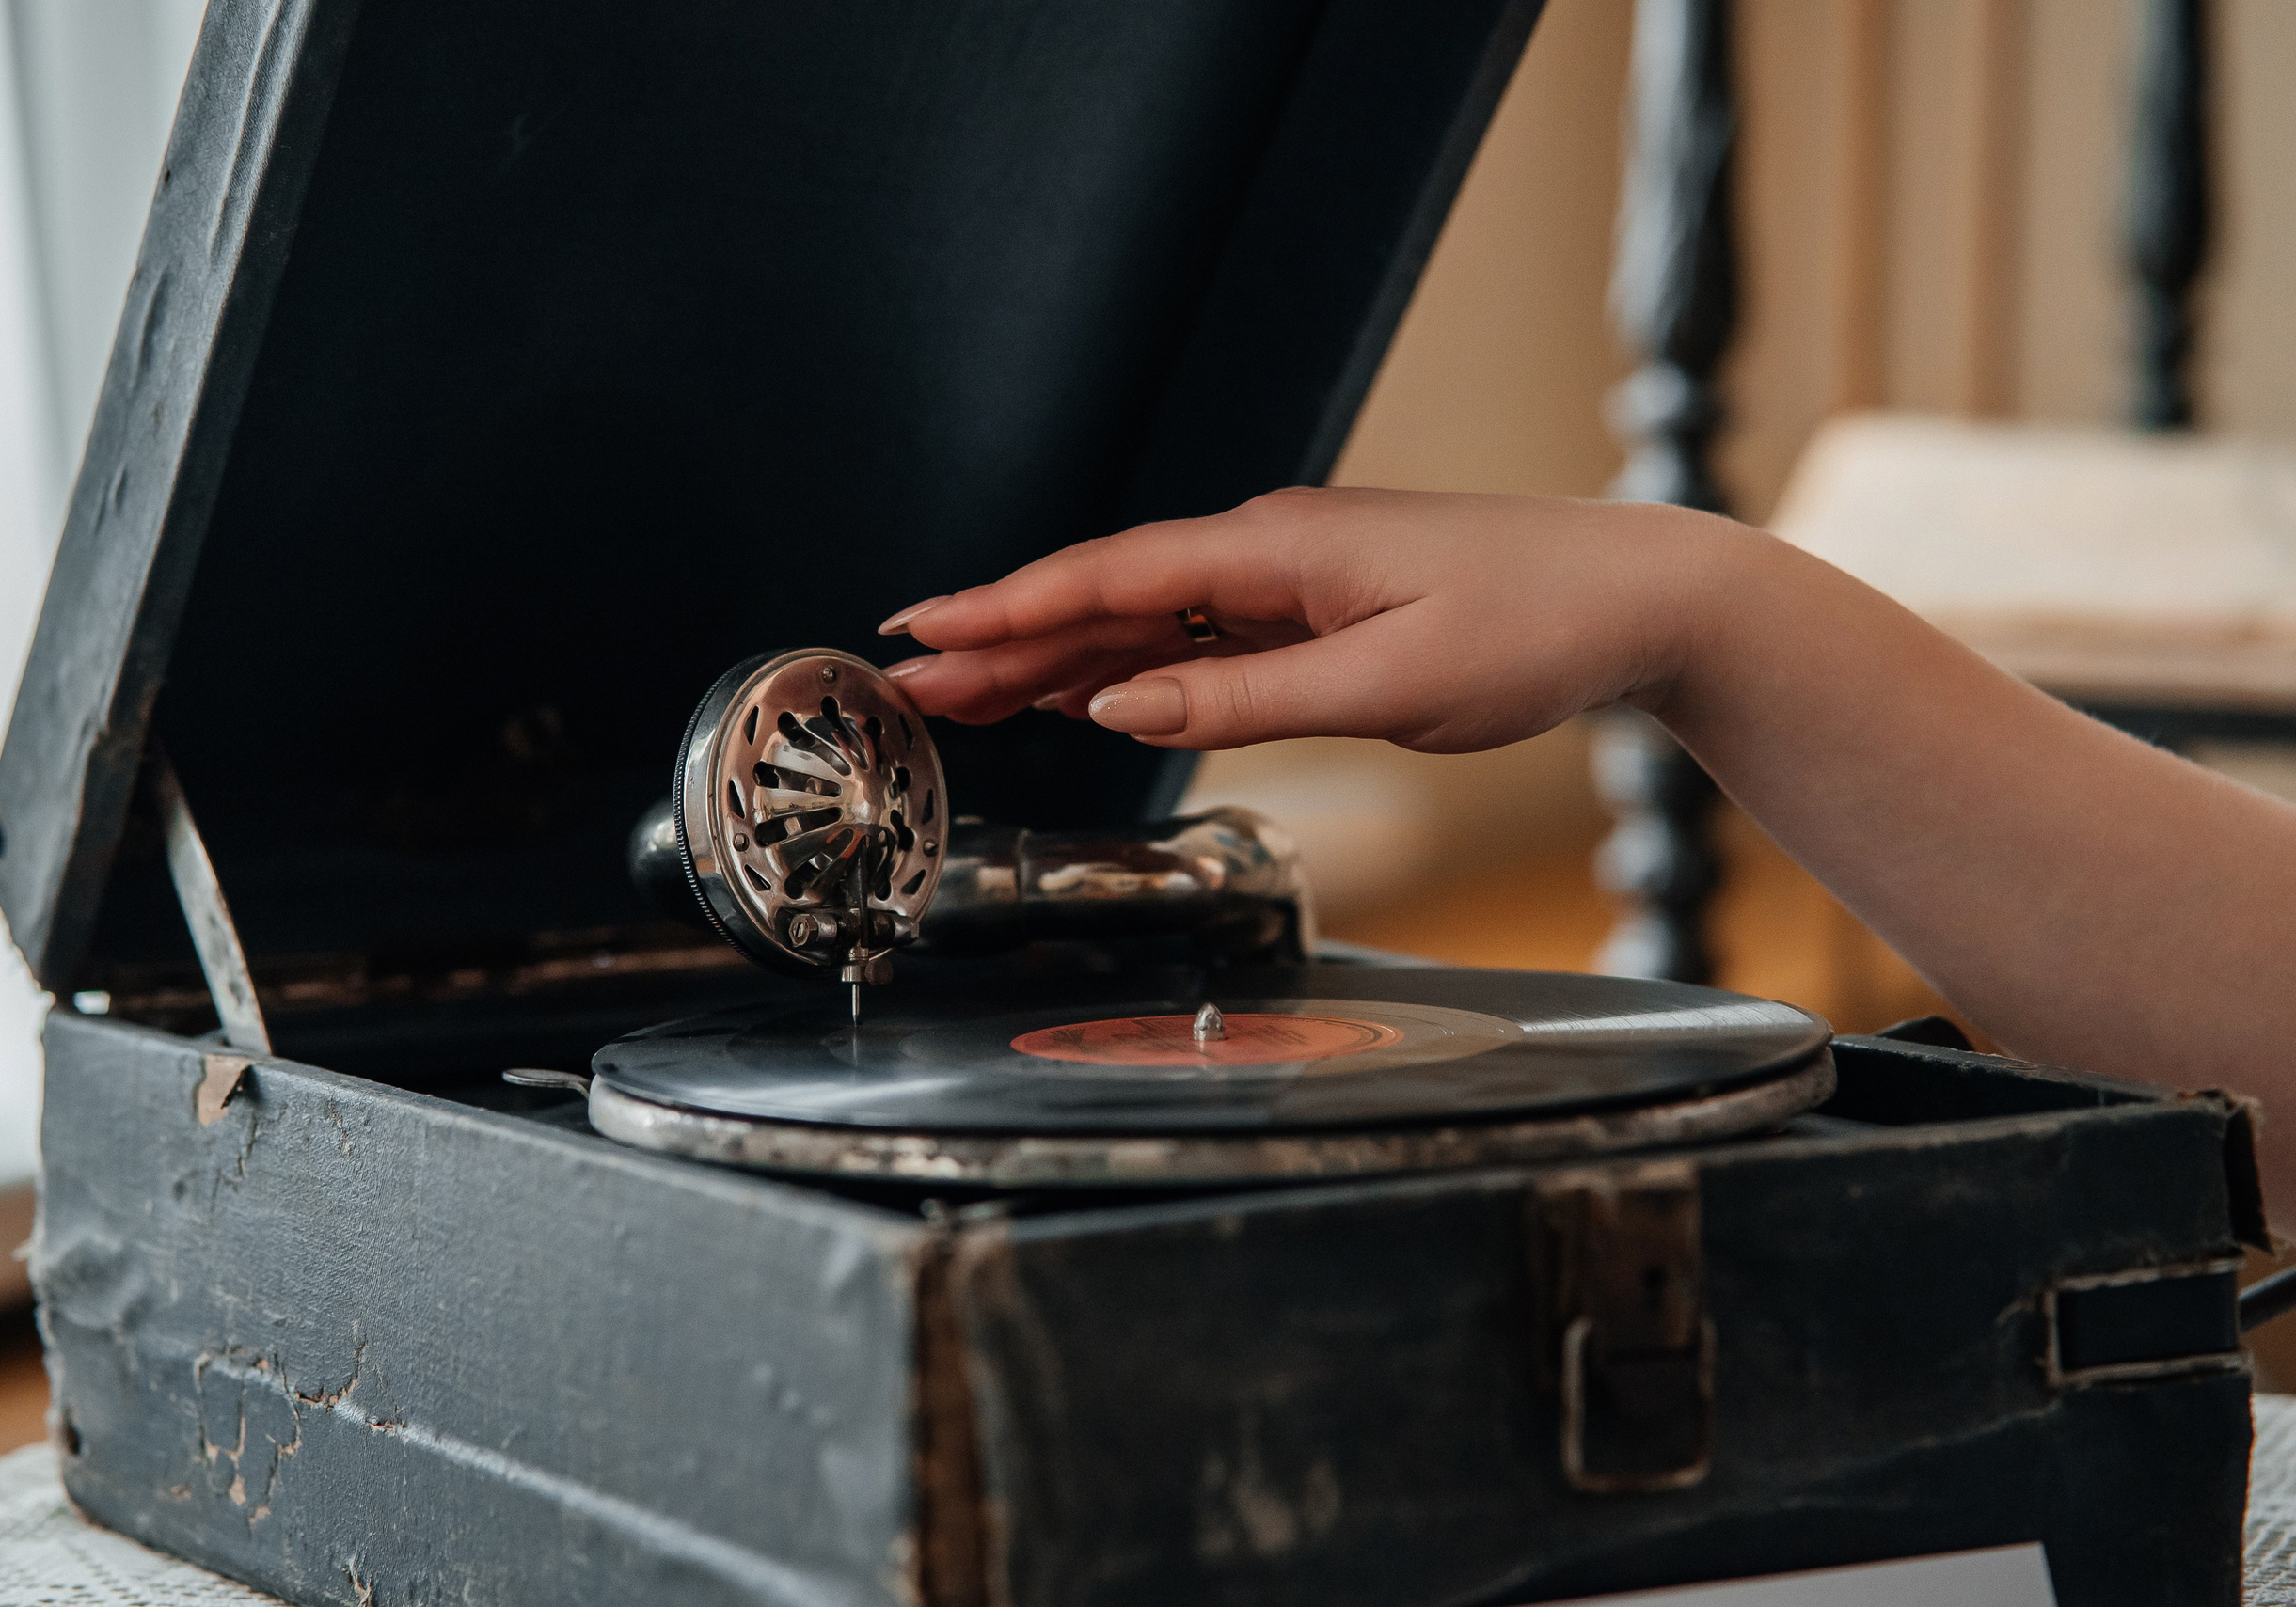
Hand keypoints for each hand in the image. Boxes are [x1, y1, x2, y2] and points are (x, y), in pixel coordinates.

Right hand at [878, 487, 1757, 751]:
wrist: (1641, 600)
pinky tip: (1085, 691)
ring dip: (1053, 656)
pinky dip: (1131, 667)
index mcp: (1277, 550)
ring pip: (1146, 620)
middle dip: (999, 636)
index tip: (917, 627)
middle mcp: (1271, 552)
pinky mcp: (1321, 614)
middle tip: (903, 676)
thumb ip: (1244, 700)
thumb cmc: (1535, 629)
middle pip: (1106, 596)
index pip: (1108, 577)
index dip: (1004, 607)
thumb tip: (1117, 708)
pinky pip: (1199, 639)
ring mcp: (1294, 581)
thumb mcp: (1389, 684)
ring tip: (962, 690)